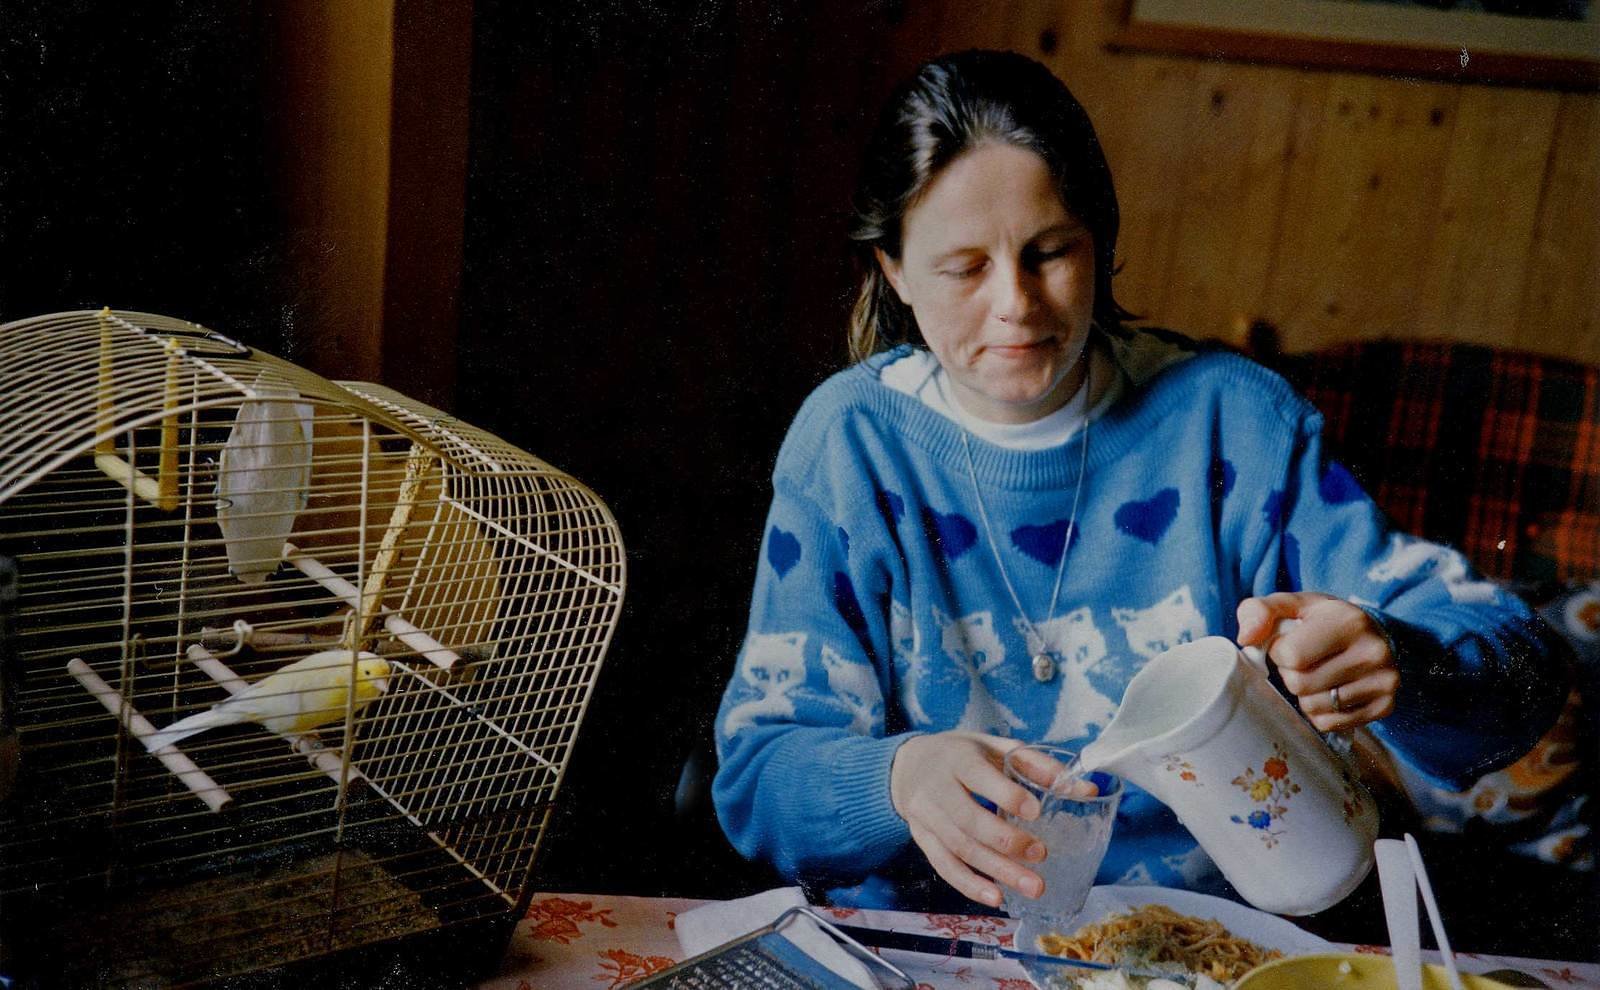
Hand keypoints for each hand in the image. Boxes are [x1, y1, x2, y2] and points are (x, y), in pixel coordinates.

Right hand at [889, 731, 1047, 908]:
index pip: (978, 776)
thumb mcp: (993, 746)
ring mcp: (925, 816)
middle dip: (1006, 841)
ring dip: (997, 871)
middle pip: (969, 820)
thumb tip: (1087, 790)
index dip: (1006, 795)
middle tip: (1041, 855)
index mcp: (957, 758)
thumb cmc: (961, 755)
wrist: (906, 767)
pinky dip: (970, 885)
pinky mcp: (922, 839)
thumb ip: (1037, 766)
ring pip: (960, 848)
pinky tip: (997, 898)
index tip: (1036, 812)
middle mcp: (936, 788)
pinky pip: (944, 867)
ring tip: (1032, 886)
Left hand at [1236, 592, 1398, 731]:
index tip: (1291, 643)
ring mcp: (1383, 682)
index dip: (1279, 651)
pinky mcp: (1385, 706)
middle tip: (1306, 661)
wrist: (1374, 635)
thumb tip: (1246, 638)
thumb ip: (1259, 612)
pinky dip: (1321, 712)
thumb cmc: (1324, 621)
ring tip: (1320, 674)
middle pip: (1300, 684)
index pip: (1290, 654)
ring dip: (1305, 695)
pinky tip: (1332, 690)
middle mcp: (1372, 652)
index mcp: (1348, 621)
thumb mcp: (1293, 605)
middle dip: (1291, 674)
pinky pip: (1330, 724)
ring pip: (1313, 708)